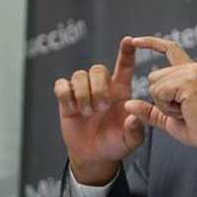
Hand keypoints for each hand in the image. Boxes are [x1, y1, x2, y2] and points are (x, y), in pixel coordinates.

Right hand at [53, 37, 144, 184]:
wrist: (95, 156)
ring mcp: (83, 92)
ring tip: (88, 113)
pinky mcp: (66, 100)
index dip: (126, 52)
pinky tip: (73, 109)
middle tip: (101, 108)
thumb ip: (135, 129)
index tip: (129, 40)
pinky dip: (66, 96)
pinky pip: (61, 85)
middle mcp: (102, 87)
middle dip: (98, 87)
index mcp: (121, 91)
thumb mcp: (131, 140)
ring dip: (83, 95)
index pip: (124, 66)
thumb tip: (133, 117)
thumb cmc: (116, 143)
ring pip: (79, 75)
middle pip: (97, 68)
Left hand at [125, 37, 196, 160]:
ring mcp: (191, 73)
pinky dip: (167, 106)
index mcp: (191, 72)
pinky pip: (160, 92)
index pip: (169, 49)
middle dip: (159, 98)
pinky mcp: (188, 81)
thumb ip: (150, 110)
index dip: (150, 43)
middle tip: (182, 110)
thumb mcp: (169, 118)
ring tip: (185, 111)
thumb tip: (128, 105)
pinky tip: (184, 110)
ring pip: (155, 85)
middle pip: (154, 76)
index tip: (134, 40)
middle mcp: (192, 68)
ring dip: (164, 104)